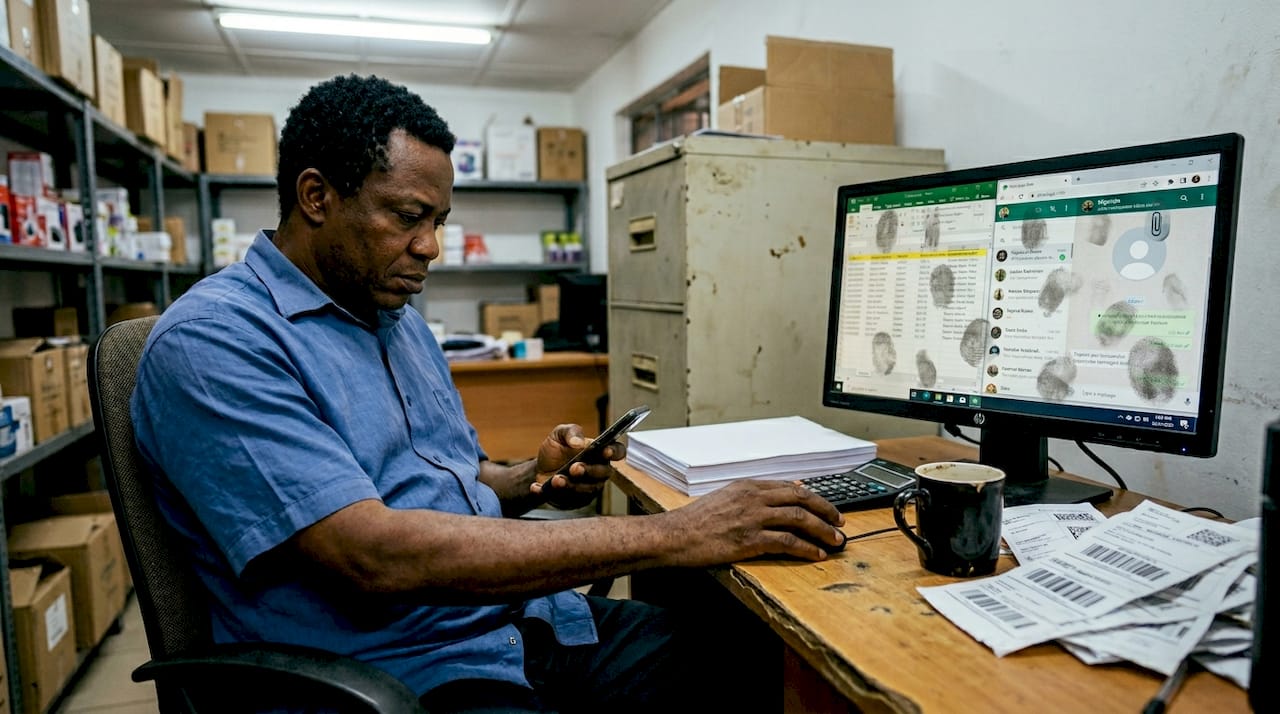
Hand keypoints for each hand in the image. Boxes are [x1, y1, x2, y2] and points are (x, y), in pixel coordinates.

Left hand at [530, 424, 624, 506]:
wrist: (540, 468)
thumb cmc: (556, 450)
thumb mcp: (558, 435)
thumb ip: (570, 432)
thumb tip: (578, 442)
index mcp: (599, 452)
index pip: (617, 451)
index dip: (615, 452)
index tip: (606, 451)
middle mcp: (598, 471)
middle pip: (603, 474)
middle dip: (589, 471)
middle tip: (574, 467)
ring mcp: (589, 487)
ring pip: (586, 489)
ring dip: (571, 485)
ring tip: (556, 479)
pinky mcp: (576, 500)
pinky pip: (567, 500)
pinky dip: (551, 493)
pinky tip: (538, 488)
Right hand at [660, 480, 845, 563]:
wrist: (675, 535)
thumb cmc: (697, 521)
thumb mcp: (725, 498)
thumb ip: (752, 496)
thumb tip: (778, 496)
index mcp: (748, 486)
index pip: (790, 487)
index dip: (814, 498)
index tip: (826, 508)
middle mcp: (754, 498)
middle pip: (801, 499)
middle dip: (826, 510)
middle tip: (840, 522)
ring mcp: (753, 518)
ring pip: (799, 518)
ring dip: (822, 530)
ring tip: (835, 540)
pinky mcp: (750, 540)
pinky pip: (787, 542)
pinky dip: (806, 548)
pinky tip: (816, 555)